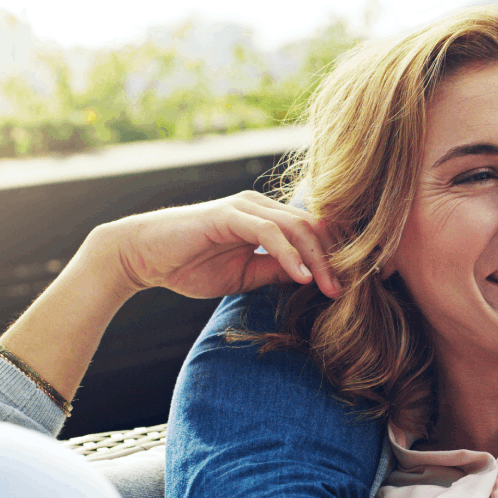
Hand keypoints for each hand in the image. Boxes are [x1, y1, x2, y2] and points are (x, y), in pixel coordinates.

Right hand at [102, 190, 342, 299]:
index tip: (354, 284)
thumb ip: (275, 271)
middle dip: (335, 259)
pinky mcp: (228, 214)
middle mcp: (260, 207)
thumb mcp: (244, 276)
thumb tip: (310, 278)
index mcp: (267, 219)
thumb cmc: (189, 266)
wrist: (143, 258)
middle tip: (348, 290)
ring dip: (318, 259)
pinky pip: (269, 232)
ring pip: (297, 227)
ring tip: (331, 288)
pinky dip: (289, 254)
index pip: (314, 232)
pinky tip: (301, 276)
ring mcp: (245, 207)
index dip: (336, 255)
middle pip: (314, 227)